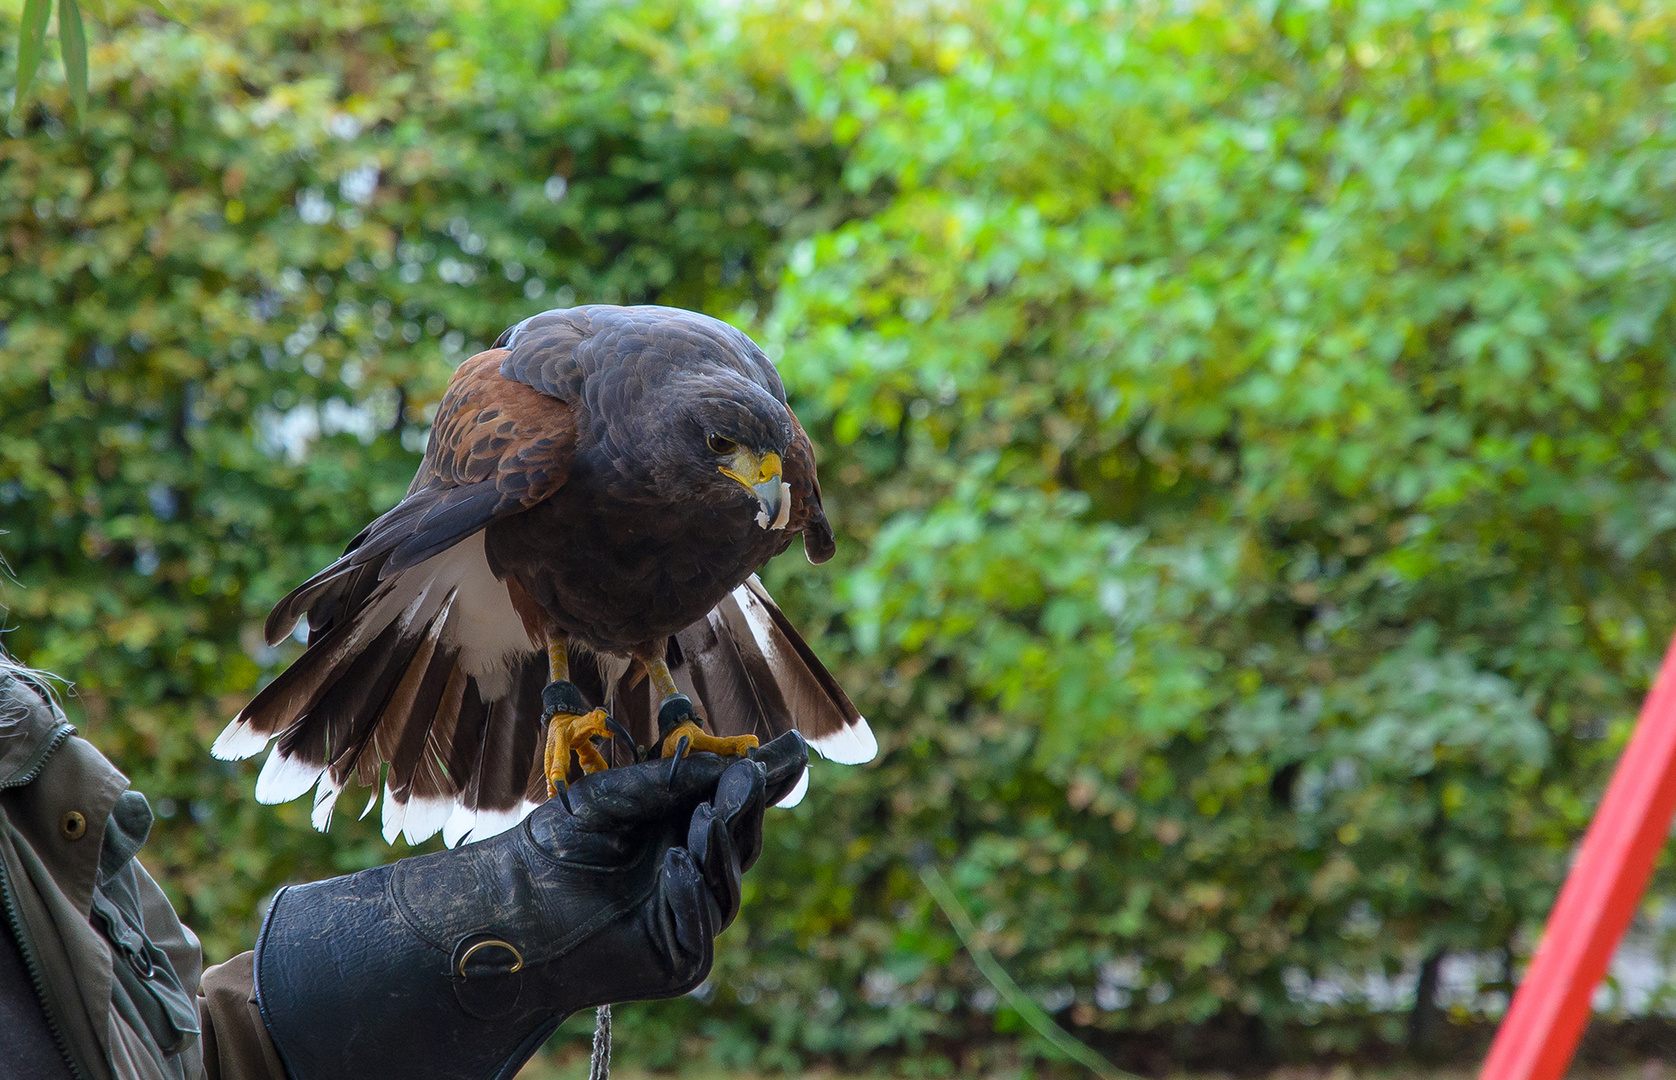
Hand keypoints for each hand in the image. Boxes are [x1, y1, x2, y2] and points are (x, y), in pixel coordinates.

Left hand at [252, 731, 807, 1079]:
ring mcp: (688, 916)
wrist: (506, 908)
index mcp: (677, 829)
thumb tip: (736, 763)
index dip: (763, 779)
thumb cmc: (552, 846)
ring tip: (703, 817)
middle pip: (740, 839)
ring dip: (719, 845)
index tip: (791, 750)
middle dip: (745, 807)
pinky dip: (692, 894)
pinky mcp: (680, 956)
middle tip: (746, 777)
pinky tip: (676, 865)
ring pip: (727, 880)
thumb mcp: (612, 794)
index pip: (732, 803)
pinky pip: (702, 923)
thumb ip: (671, 780)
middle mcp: (689, 871)